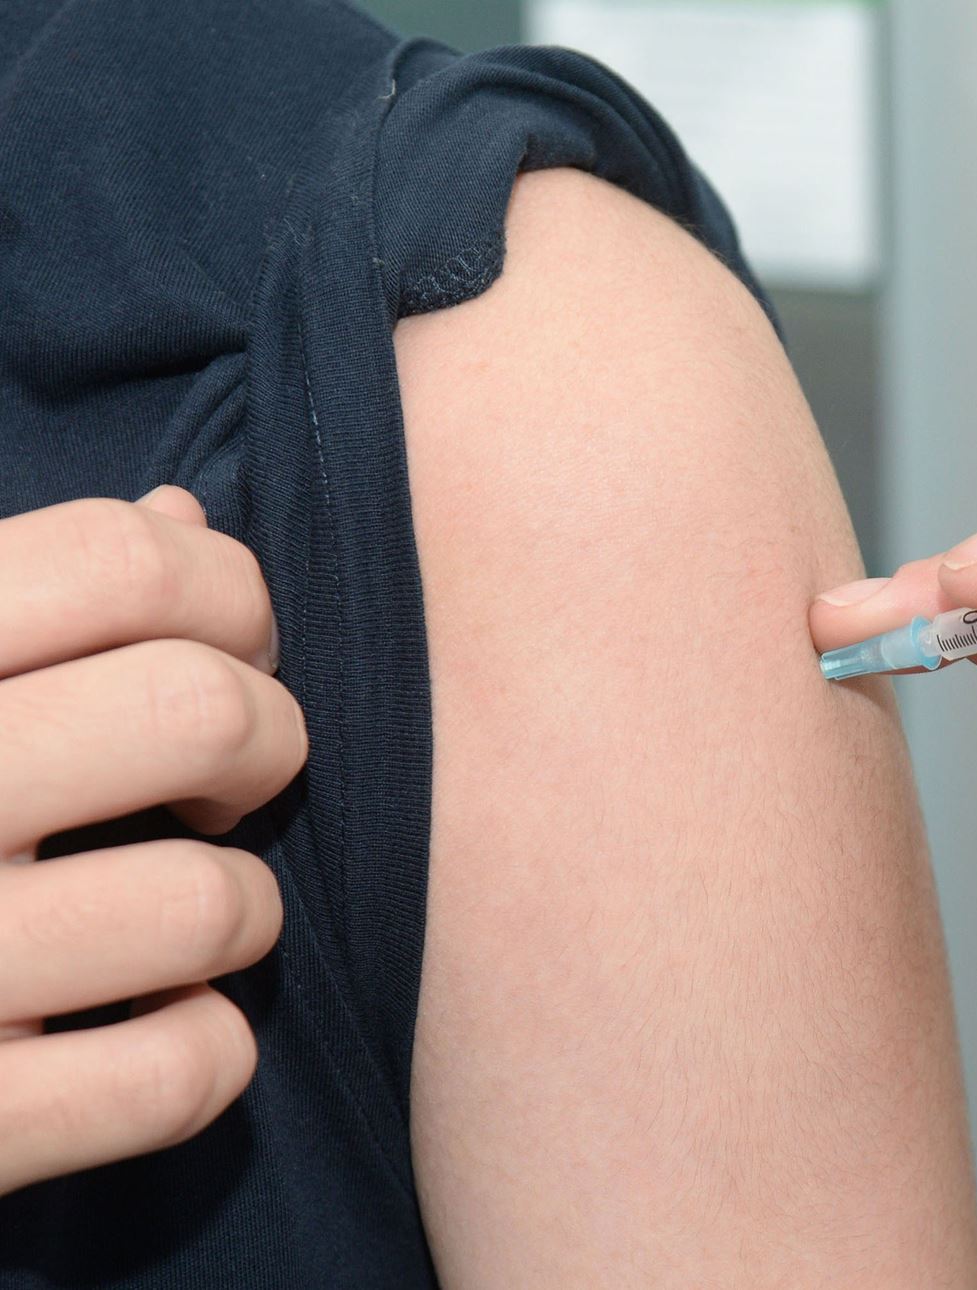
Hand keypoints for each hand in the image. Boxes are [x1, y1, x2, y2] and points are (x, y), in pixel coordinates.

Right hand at [0, 488, 303, 1195]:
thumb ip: (20, 597)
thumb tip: (187, 518)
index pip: (125, 560)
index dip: (229, 597)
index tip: (224, 650)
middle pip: (204, 710)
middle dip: (263, 742)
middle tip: (218, 785)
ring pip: (215, 904)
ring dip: (235, 909)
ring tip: (166, 915)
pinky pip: (185, 1074)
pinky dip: (202, 1048)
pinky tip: (141, 1024)